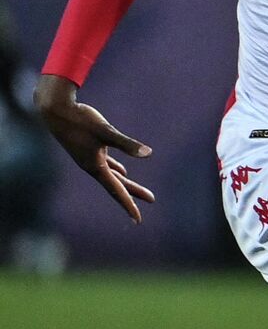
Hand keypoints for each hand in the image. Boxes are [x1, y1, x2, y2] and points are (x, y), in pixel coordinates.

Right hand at [35, 73, 154, 221]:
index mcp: (95, 166)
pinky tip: (122, 171)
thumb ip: (126, 143)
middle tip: (152, 199)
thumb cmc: (79, 119)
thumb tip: (148, 153)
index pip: (116, 190)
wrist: (54, 109)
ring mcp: (89, 158)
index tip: (138, 219)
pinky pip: (106, 164)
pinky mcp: (89, 149)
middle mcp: (92, 166)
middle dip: (134, 193)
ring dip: (127, 183)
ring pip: (113, 175)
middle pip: (117, 184)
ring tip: (140, 192)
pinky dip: (116, 169)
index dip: (128, 204)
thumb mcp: (105, 131)